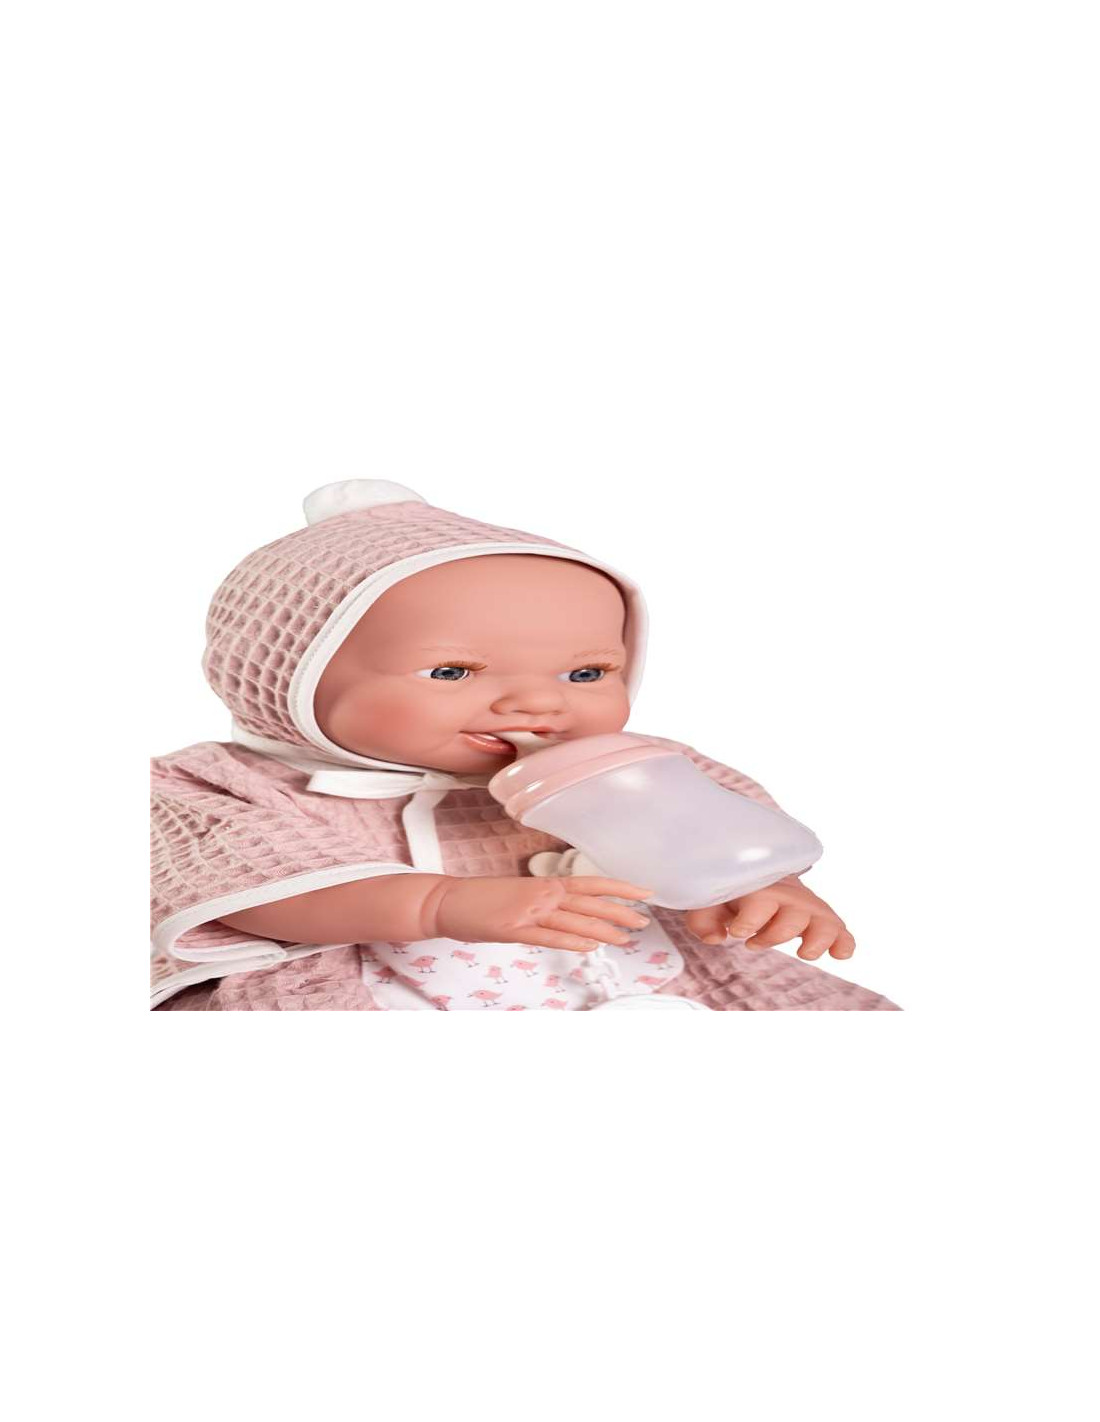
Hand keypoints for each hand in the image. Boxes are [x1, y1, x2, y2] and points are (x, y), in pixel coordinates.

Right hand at [430, 876, 654, 953]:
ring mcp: (528, 911)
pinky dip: (570, 941)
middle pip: (589, 902)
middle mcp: (541, 894)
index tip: (644, 892)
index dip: (619, 887)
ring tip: (625, 938)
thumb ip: (547, 903)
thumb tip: (571, 914)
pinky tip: (589, 947)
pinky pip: (547, 936)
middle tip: (644, 920)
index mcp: (545, 885)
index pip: (590, 884)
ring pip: (574, 920)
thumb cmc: (483, 900)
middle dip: (620, 911)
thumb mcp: (521, 896)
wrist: (447, 900)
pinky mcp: (513, 929)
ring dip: (602, 929)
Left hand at [684, 876, 854, 960]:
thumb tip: (717, 938)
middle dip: (774, 936)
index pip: (761, 902)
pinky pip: (840, 929)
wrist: (761, 874)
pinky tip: (839, 954)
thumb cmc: (734, 890)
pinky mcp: (821, 919)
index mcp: (760, 886)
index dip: (750, 922)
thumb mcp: (710, 899)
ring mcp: (808, 906)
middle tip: (754, 943)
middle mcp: (788, 895)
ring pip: (824, 921)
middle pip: (793, 916)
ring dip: (818, 941)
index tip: (737, 932)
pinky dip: (844, 942)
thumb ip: (703, 917)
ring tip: (803, 953)